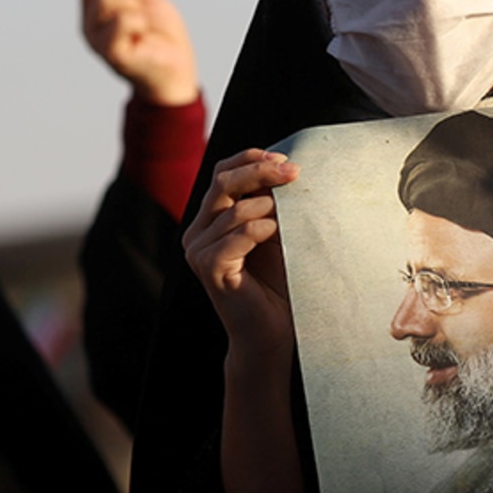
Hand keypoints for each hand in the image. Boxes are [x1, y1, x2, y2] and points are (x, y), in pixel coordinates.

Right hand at [81, 0, 197, 105]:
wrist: (176, 64)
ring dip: (134, 5)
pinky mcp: (109, 52)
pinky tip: (143, 35)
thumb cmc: (161, 33)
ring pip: (107, 0)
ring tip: (144, 21)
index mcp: (95, 9)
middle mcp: (89, 24)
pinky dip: (138, 21)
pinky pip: (121, 20)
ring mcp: (96, 39)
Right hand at [183, 149, 299, 357]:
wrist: (270, 333)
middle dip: (260, 171)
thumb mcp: (276, 234)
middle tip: (294, 172)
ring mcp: (199, 251)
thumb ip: (272, 203)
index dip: (250, 159)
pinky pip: (234, 237)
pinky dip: (259, 229)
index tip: (285, 159)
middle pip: (222, 182)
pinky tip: (278, 231)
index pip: (222, 173)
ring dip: (267, 205)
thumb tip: (286, 167)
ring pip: (231, 210)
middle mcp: (198, 232)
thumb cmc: (278, 285)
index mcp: (210, 220)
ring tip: (291, 214)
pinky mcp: (209, 270)